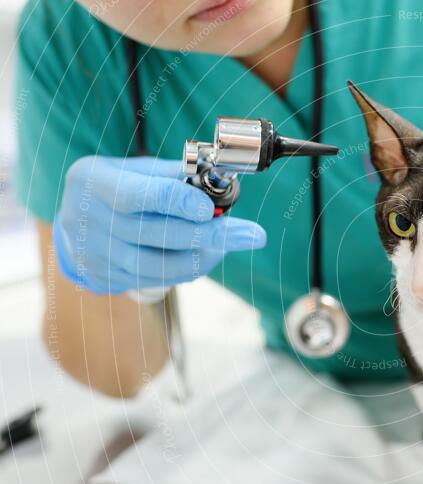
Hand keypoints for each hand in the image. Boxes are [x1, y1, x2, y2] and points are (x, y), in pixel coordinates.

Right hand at [53, 156, 265, 294]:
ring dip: (206, 255)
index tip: (211, 209)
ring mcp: (97, 255)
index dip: (178, 202)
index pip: (141, 195)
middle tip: (252, 235)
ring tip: (233, 242)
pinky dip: (190, 268)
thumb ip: (174, 174)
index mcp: (95, 182)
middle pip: (160, 234)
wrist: (73, 224)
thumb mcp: (134, 169)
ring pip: (162, 265)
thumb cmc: (117, 187)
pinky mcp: (106, 279)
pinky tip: (209, 253)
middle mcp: (90, 220)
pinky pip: (159, 280)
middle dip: (212, 234)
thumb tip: (221, 179)